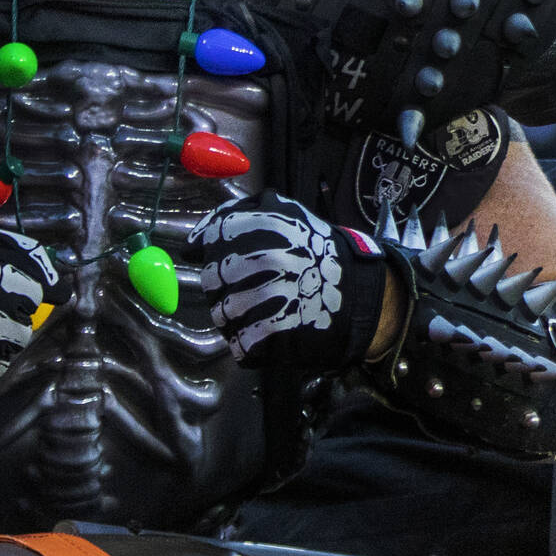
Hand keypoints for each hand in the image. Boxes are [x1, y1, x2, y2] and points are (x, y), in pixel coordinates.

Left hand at [189, 190, 382, 368]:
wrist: (360, 295)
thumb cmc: (318, 253)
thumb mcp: (284, 213)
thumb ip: (237, 215)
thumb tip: (195, 240)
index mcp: (260, 226)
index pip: (212, 237)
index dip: (209, 249)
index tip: (213, 257)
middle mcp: (258, 259)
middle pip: (211, 280)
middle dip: (224, 286)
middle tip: (247, 287)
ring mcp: (263, 298)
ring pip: (221, 313)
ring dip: (234, 315)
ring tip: (260, 309)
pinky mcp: (270, 335)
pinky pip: (238, 343)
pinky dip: (246, 342)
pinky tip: (265, 331)